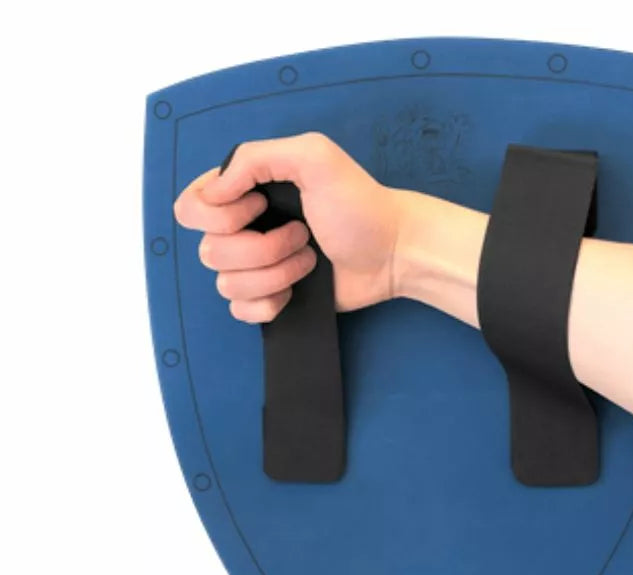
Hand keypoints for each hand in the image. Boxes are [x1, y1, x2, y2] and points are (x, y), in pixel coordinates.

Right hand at [173, 132, 401, 321]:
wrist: (392, 253)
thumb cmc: (359, 204)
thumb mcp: (313, 156)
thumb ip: (254, 158)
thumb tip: (213, 193)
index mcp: (245, 192)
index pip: (191, 207)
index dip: (219, 215)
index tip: (262, 206)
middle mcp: (244, 229)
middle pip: (209, 251)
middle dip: (260, 248)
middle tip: (302, 235)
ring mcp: (256, 267)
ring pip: (226, 284)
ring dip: (274, 274)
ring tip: (309, 260)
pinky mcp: (270, 297)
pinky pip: (240, 311)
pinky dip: (268, 304)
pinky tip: (294, 291)